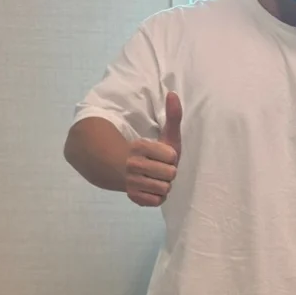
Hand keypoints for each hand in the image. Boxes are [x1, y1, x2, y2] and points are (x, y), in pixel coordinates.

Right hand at [126, 92, 181, 206]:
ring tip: (156, 178)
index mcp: (140, 146)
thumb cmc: (153, 151)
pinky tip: (151, 188)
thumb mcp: (164, 134)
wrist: (122, 168)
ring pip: (165, 189)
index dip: (171, 157)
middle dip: (169, 172)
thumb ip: (172, 115)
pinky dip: (157, 197)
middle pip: (171, 175)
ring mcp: (132, 182)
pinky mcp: (133, 197)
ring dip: (164, 185)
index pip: (172, 157)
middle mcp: (133, 165)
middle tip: (160, 168)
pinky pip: (158, 201)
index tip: (163, 155)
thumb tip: (173, 93)